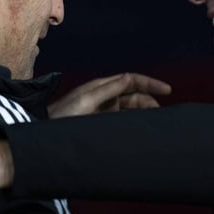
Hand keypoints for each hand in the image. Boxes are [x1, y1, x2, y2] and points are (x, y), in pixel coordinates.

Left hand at [47, 72, 171, 118]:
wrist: (46, 136)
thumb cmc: (63, 117)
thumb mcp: (87, 100)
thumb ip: (109, 89)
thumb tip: (129, 78)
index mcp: (101, 87)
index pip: (131, 80)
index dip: (149, 84)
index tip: (167, 90)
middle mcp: (104, 97)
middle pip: (133, 95)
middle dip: (149, 100)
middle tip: (162, 114)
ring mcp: (103, 111)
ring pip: (130, 109)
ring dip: (143, 112)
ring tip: (155, 123)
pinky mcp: (101, 125)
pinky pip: (123, 121)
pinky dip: (135, 122)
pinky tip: (141, 129)